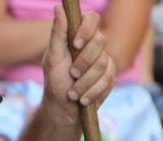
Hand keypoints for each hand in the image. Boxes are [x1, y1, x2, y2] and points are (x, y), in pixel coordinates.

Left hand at [40, 5, 115, 120]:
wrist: (63, 109)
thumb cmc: (55, 82)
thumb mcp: (52, 58)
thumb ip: (57, 33)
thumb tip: (58, 7)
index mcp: (78, 36)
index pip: (91, 19)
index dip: (86, 30)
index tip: (75, 44)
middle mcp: (93, 45)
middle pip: (99, 41)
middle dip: (83, 62)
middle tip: (72, 74)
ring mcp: (104, 60)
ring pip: (103, 63)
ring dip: (85, 82)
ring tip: (73, 93)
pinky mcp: (110, 77)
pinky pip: (108, 80)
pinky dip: (92, 92)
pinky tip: (83, 99)